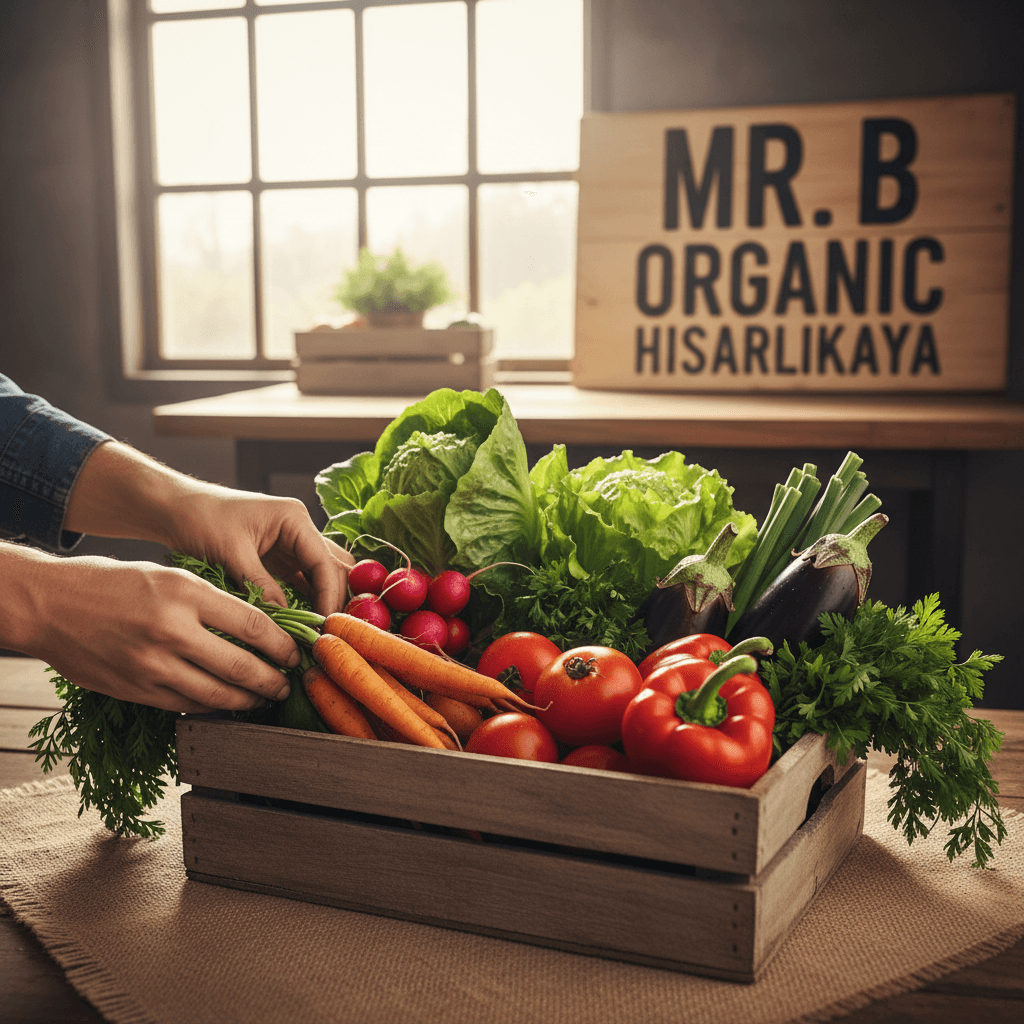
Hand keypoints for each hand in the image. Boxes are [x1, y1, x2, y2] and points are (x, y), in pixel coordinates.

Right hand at [5, 548, 301, 712]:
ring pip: (218, 694)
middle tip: (289, 683)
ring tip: (265, 699)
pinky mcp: (136, 689)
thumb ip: (212, 600)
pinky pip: (187, 705)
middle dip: (274, 680)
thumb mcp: (169, 574)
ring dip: (249, 701)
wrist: (49, 604)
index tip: (296, 652)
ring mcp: (152, 664)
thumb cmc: (114, 582)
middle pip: (243, 666)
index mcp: (186, 592)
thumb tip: (260, 626)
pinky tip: (227, 704)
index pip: (255, 625)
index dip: (284, 645)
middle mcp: (172, 630)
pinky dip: (213, 707)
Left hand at [165, 486, 354, 616]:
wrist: (175, 510)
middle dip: (335, 601)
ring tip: (317, 634)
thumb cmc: (200, 520)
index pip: (326, 563)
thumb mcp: (231, 554)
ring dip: (323, 604)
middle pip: (336, 569)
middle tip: (327, 634)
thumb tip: (284, 624)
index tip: (323, 628)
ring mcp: (293, 547)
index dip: (328, 597)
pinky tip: (302, 626)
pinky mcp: (280, 562)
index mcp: (295, 519)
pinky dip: (306, 604)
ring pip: (324, 578)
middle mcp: (301, 531)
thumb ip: (260, 586)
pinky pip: (304, 585)